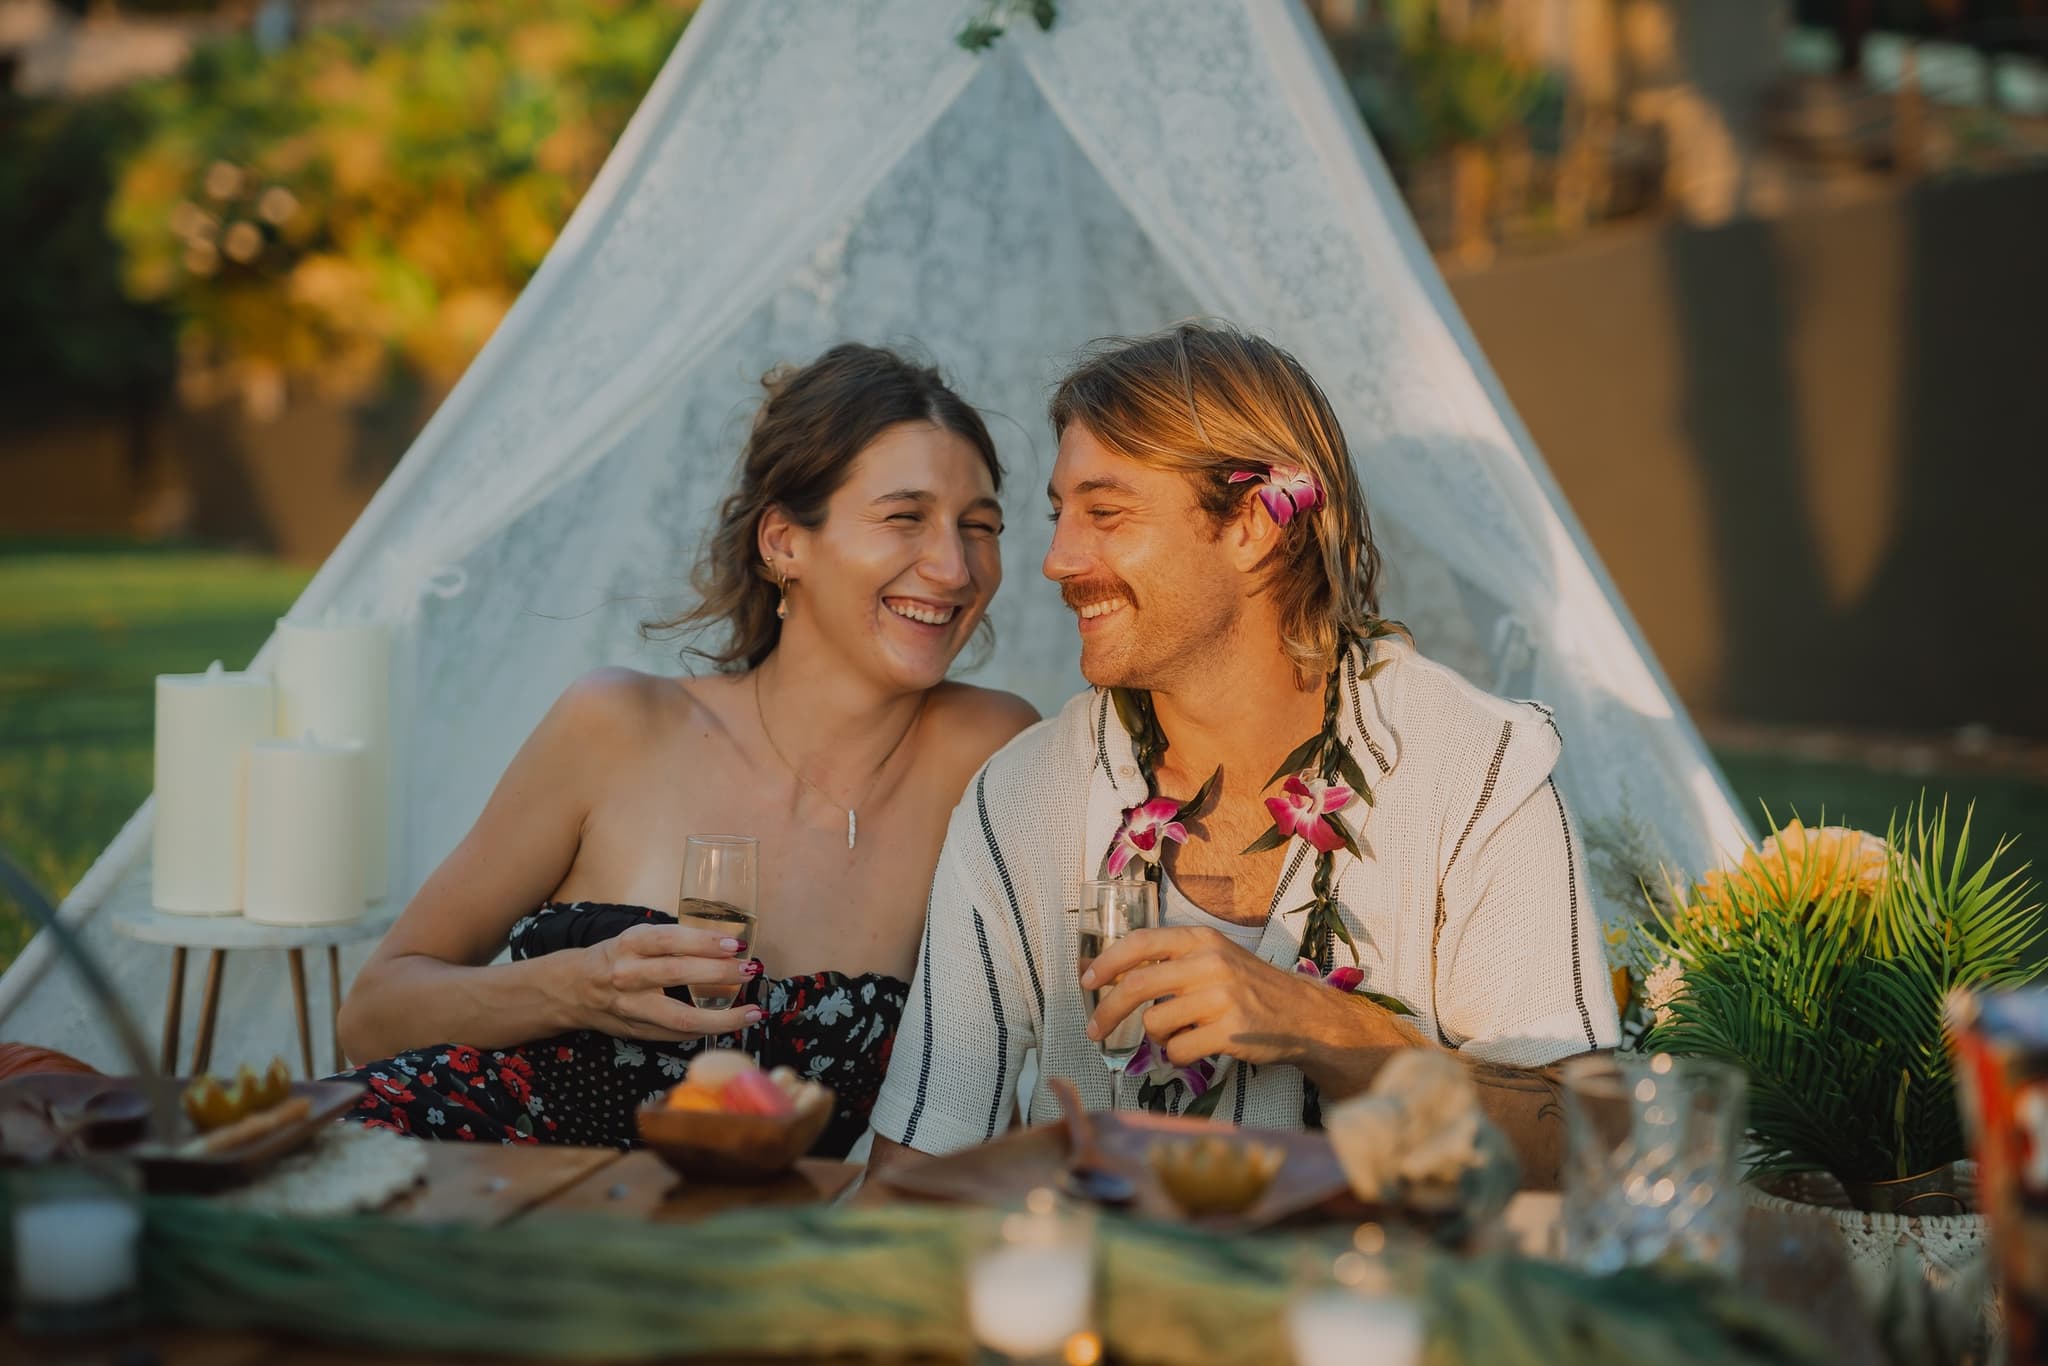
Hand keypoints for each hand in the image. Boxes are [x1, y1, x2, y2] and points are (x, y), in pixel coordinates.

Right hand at [567, 922, 761, 1041]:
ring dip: (721, 1018)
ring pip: (680, 1018)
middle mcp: (628, 974)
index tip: (735, 945)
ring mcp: (631, 1007)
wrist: (572, 989)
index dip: (704, 941)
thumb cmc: (616, 958)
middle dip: (719, 974)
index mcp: (630, 944)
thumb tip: (727, 944)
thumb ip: (674, 942)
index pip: (670, 939)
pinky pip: (675, 1035)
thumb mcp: (637, 939)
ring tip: (752, 1013)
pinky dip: (705, 1031)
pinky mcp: (636, 1031)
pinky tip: (728, 1025)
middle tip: (750, 971)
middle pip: (677, 974)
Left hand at [1081, 927, 1333, 1069]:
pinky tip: (1195, 1048)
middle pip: (1137, 986)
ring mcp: (1221, 998)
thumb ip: (1174, 961)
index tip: (1087, 981)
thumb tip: (1114, 974)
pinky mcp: (1230, 1032)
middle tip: (1093, 1029)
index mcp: (1201, 940)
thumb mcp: (1215, 957)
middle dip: (1107, 1011)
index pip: (1142, 943)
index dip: (1108, 962)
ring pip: (1155, 1024)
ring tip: (1179, 1034)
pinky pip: (1178, 1051)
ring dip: (1157, 1037)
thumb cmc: (1249, 988)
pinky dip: (1177, 1056)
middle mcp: (1209, 963)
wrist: (1302, 1015)